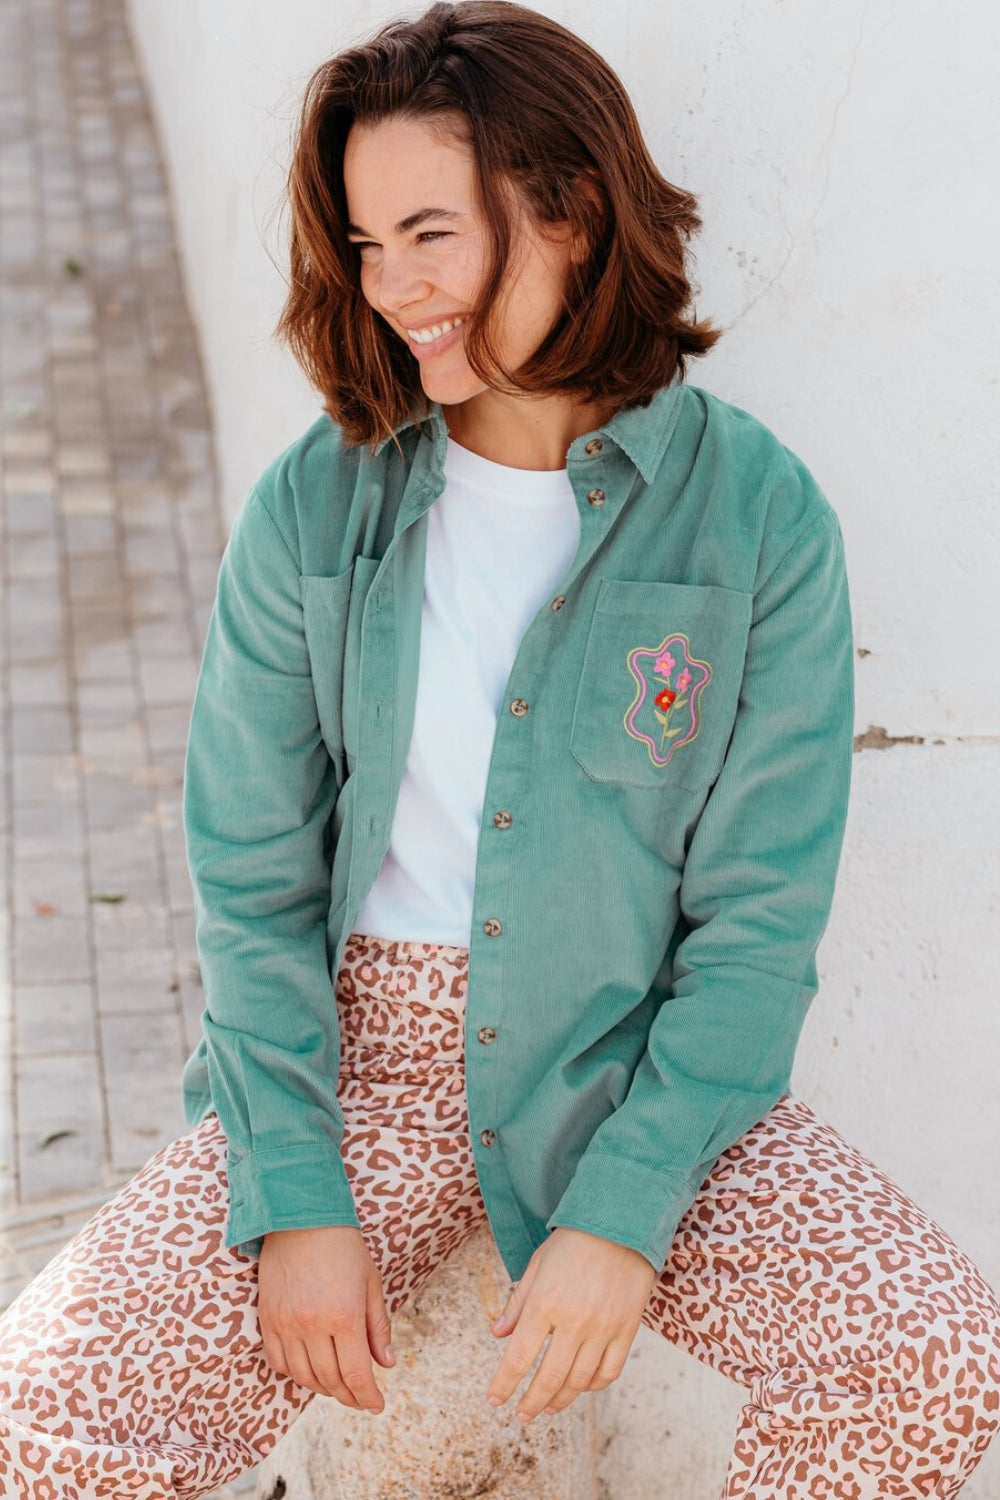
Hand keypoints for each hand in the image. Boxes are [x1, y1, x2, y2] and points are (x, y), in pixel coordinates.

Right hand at [258, 1224, 394, 1411]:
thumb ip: (378, 1326)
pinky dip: (295, 1374)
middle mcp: (312, 1325)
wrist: (300, 1217)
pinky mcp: (267, 1319)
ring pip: (303, 1377)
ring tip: (338, 1387)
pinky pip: (279, 1362)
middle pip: (331, 1381)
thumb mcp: (370, 1282)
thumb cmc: (343, 1245)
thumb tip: (385, 1364)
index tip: (376, 1405)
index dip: (368, 1397)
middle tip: (360, 1399)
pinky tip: (310, 1370)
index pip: (356, 1374)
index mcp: (344, 1315)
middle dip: (349, 1396)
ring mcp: (286, 1324)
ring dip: (323, 1389)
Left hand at [485, 1226, 657, 1421]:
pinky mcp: (626, 1330)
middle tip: (520, 1416)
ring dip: (559, 1400)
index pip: (518, 1357)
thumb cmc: (573, 1241)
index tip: (495, 1400)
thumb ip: (518, 1303)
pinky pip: (609, 1372)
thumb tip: (497, 1335)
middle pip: (548, 1378)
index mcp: (545, 1303)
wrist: (621, 1223)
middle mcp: (573, 1321)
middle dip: (530, 1403)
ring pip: (578, 1381)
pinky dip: (592, 1386)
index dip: (504, 1384)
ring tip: (547, 1407)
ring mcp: (603, 1328)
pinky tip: (580, 1387)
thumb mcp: (537, 1265)